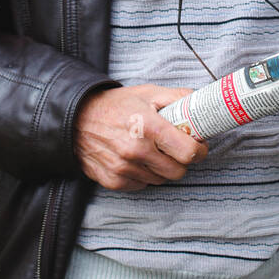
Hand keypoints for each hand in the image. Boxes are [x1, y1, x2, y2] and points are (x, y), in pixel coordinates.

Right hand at [73, 83, 206, 190]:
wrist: (77, 118)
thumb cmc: (115, 105)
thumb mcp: (148, 93)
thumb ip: (177, 97)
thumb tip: (201, 103)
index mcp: (149, 127)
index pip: (188, 152)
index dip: (199, 150)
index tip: (199, 147)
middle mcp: (136, 150)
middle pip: (178, 171)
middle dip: (181, 161)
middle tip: (175, 149)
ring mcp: (124, 168)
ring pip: (161, 180)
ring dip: (162, 168)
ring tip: (153, 152)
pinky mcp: (114, 180)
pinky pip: (142, 185)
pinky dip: (144, 175)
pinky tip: (137, 160)